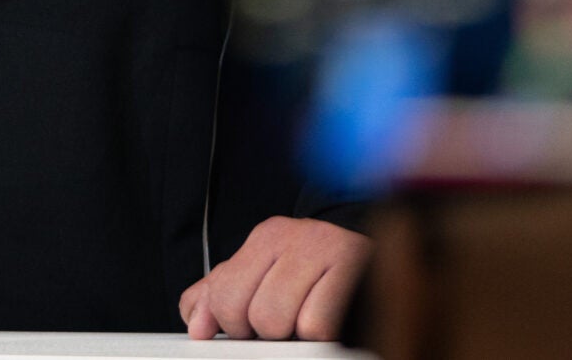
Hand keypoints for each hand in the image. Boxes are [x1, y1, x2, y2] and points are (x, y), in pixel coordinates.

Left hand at [179, 214, 368, 339]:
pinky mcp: (355, 270)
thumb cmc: (315, 276)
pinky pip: (316, 326)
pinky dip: (320, 334)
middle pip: (251, 313)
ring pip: (280, 321)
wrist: (374, 260)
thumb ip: (219, 297)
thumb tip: (196, 326)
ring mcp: (327, 249)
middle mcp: (294, 236)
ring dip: (293, 334)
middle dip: (264, 331)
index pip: (222, 294)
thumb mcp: (261, 278)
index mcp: (266, 238)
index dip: (233, 323)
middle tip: (285, 323)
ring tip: (308, 318)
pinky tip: (330, 318)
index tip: (249, 326)